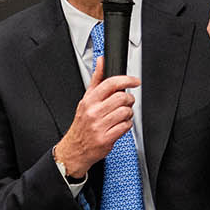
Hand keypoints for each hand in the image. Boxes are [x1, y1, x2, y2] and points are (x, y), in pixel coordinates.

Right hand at [55, 56, 139, 178]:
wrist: (75, 148)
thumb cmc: (82, 123)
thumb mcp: (86, 99)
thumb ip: (96, 80)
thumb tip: (102, 61)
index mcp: (89, 101)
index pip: (110, 84)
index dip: (126, 80)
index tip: (134, 80)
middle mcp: (93, 112)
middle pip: (121, 98)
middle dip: (129, 99)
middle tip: (127, 102)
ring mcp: (99, 126)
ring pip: (125, 112)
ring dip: (128, 113)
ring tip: (123, 115)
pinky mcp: (106, 139)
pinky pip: (125, 127)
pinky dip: (127, 125)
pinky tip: (120, 125)